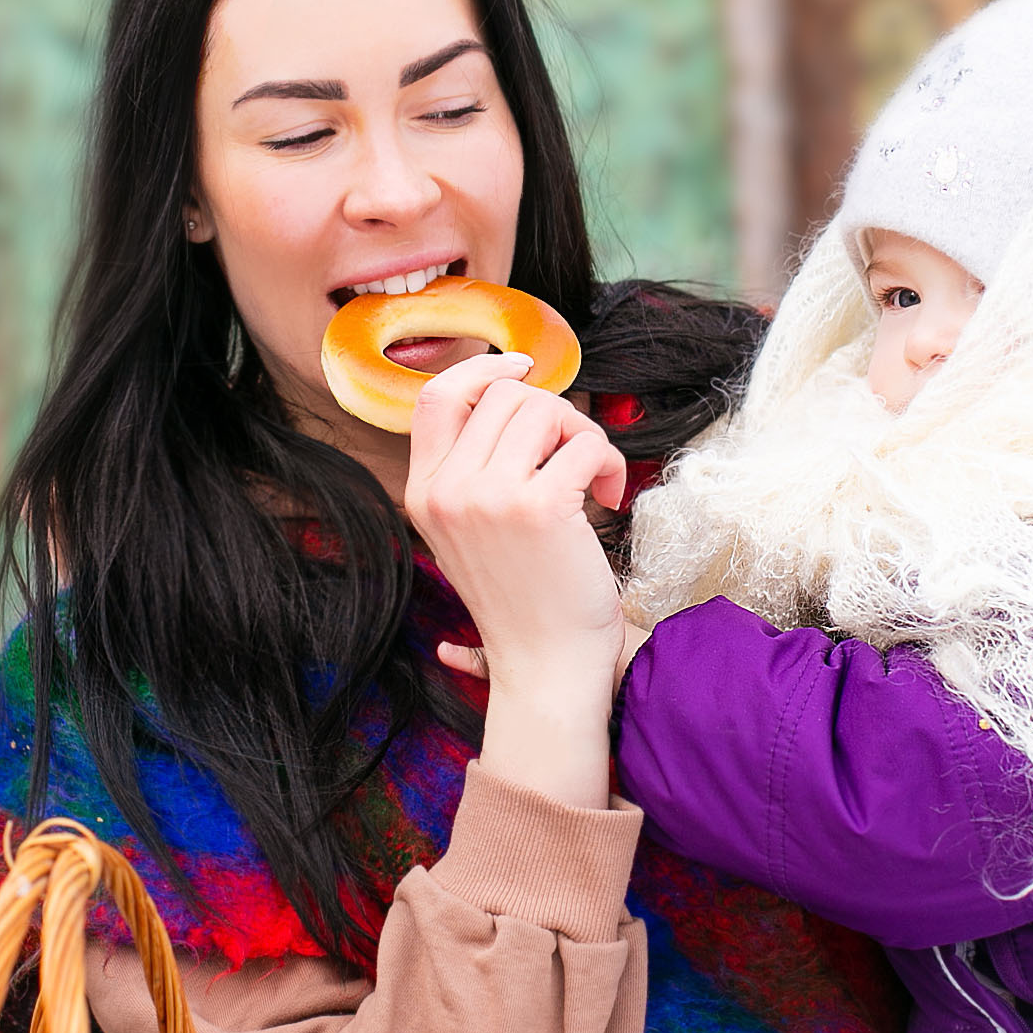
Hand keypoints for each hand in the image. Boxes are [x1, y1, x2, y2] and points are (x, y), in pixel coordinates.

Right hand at [406, 352, 628, 806]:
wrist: (545, 666)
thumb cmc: (524, 597)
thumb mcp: (471, 530)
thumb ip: (474, 468)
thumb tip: (514, 391)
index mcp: (423, 492)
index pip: (436, 397)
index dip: (481, 369)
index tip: (525, 367)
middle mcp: (446, 490)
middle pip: (505, 396)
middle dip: (555, 413)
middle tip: (578, 454)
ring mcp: (488, 497)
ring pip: (546, 409)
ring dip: (584, 433)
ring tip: (594, 475)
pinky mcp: (537, 507)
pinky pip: (585, 442)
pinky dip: (609, 460)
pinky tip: (610, 494)